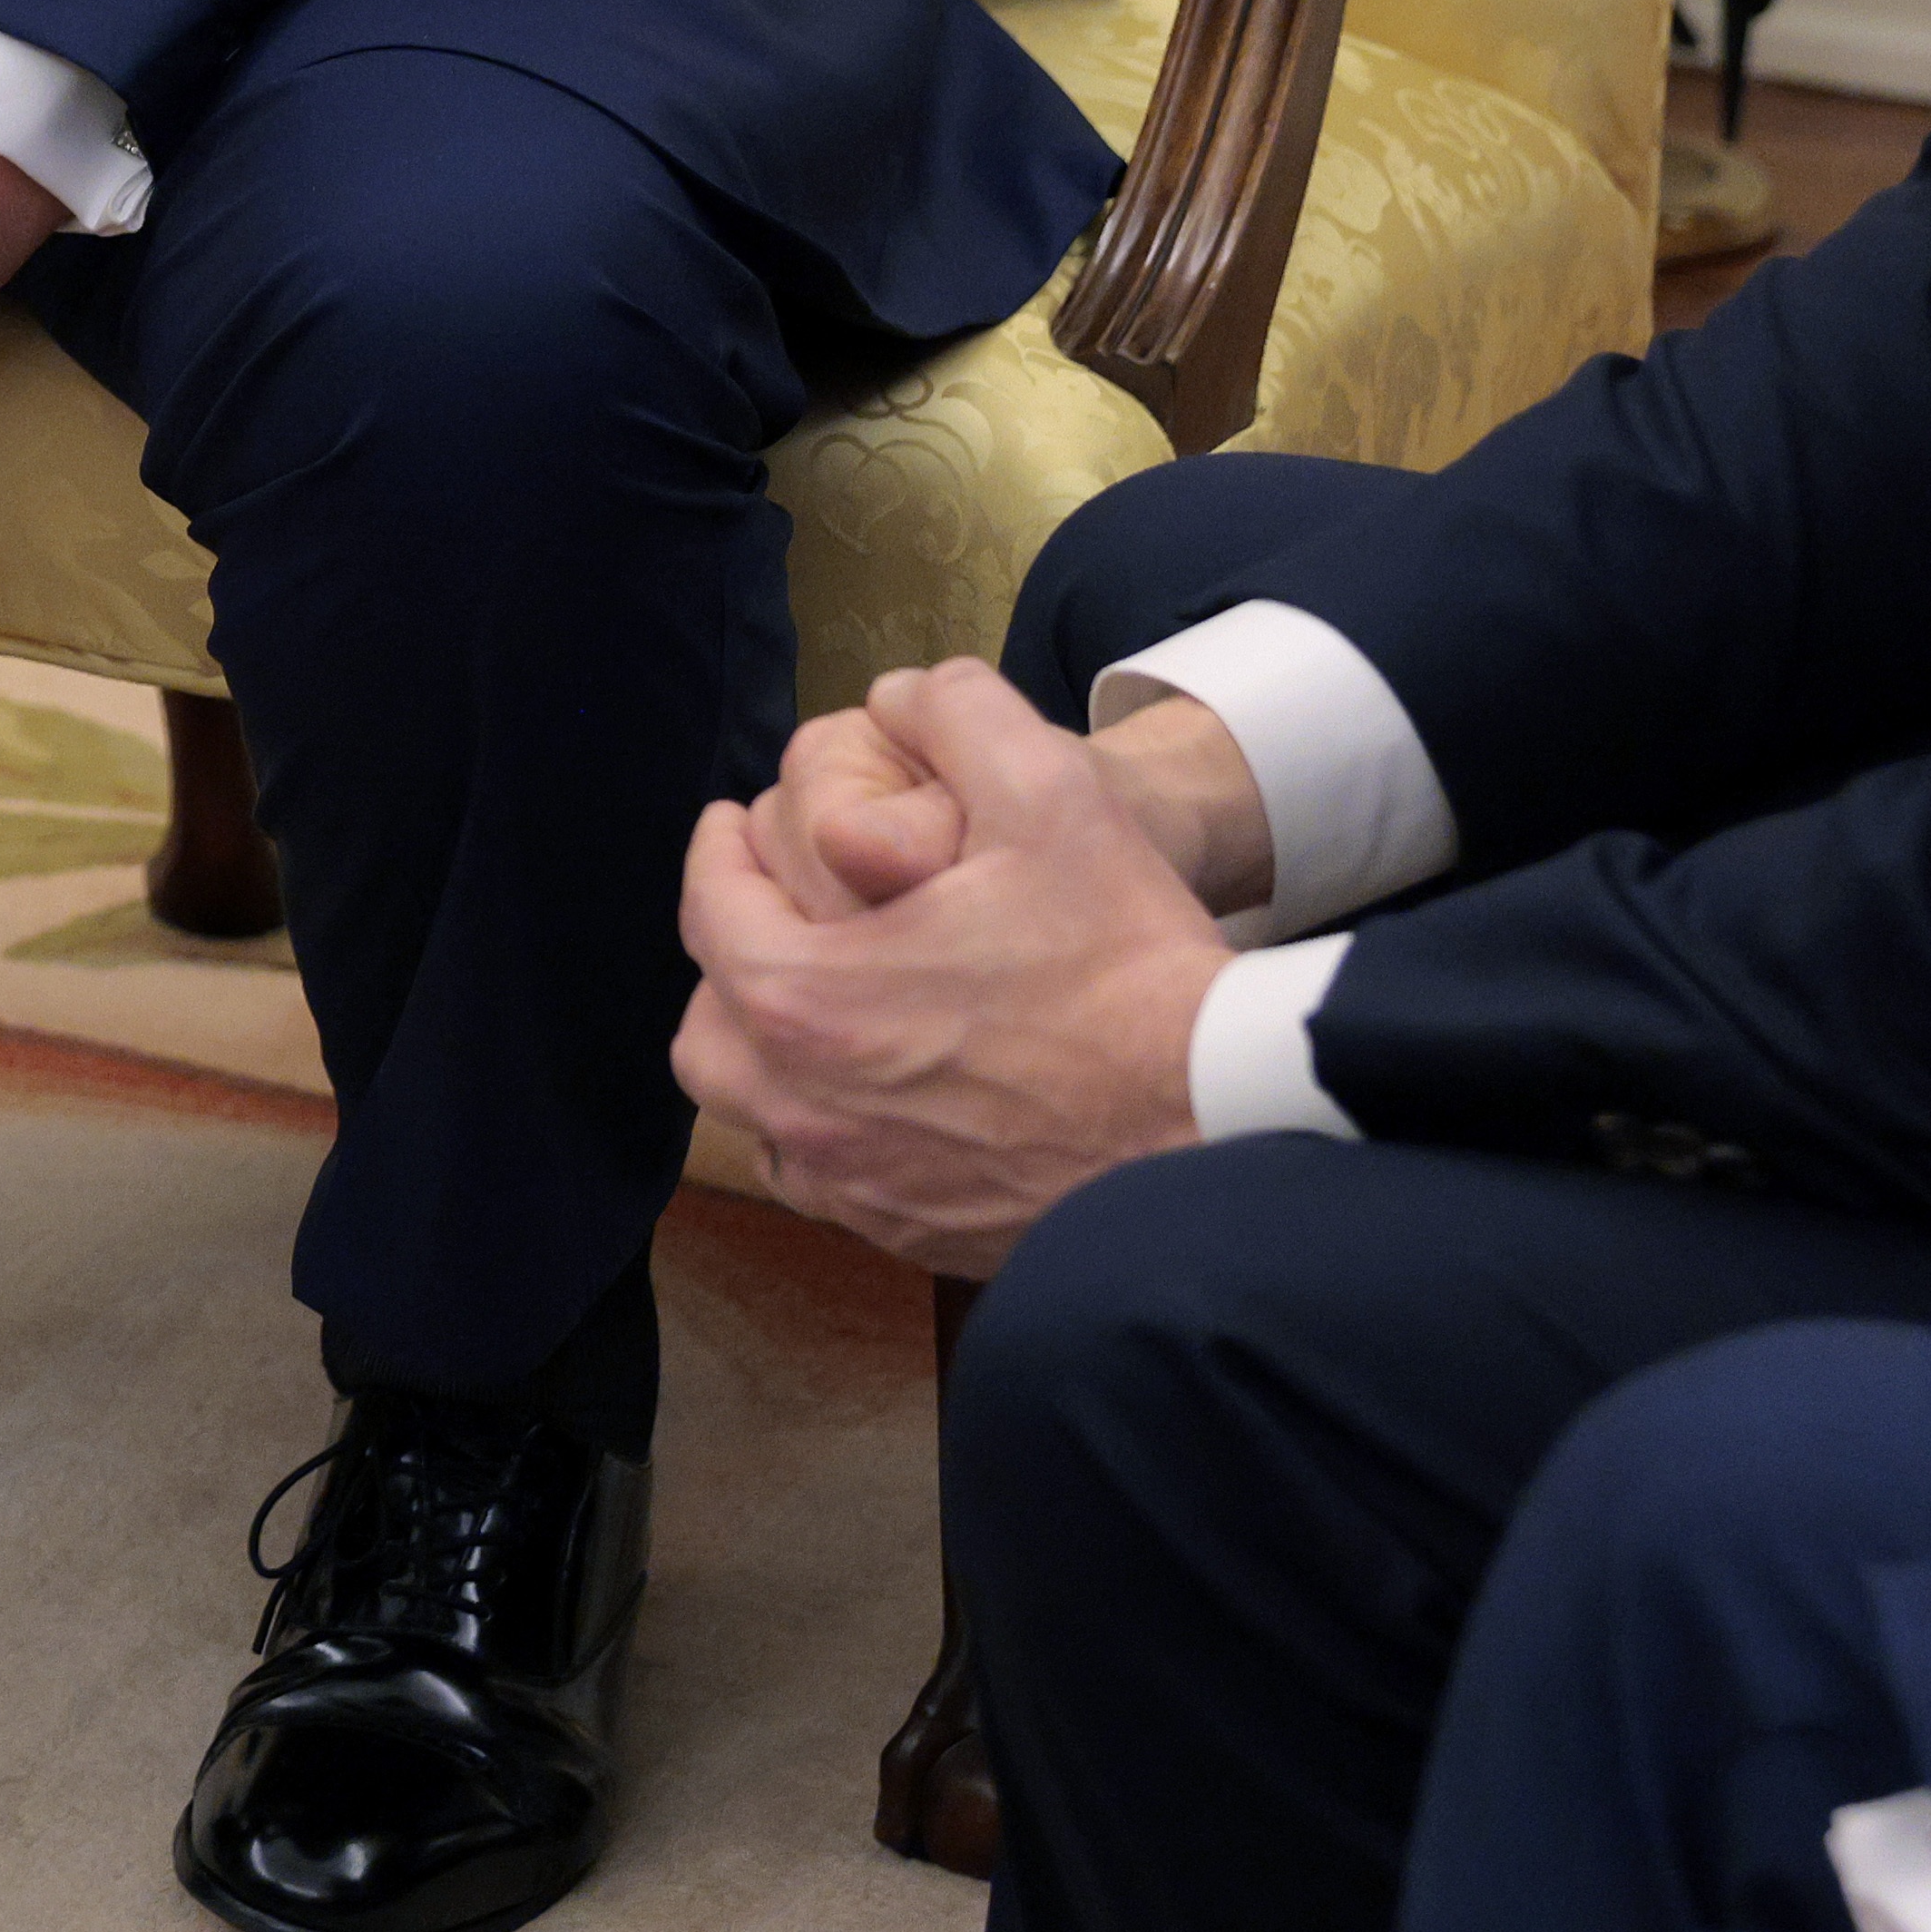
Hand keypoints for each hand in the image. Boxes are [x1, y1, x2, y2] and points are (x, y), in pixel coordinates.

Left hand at [676, 659, 1227, 1274]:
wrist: (1222, 1123)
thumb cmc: (1129, 967)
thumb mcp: (1050, 793)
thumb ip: (957, 714)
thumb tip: (901, 694)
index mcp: (800, 993)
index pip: (709, 902)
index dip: (721, 849)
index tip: (738, 826)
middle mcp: (799, 1103)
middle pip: (708, 1021)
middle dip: (729, 957)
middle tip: (774, 913)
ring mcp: (852, 1184)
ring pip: (753, 1110)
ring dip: (765, 1052)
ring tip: (819, 1004)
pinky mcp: (910, 1237)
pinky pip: (823, 1181)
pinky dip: (825, 1132)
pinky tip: (879, 1095)